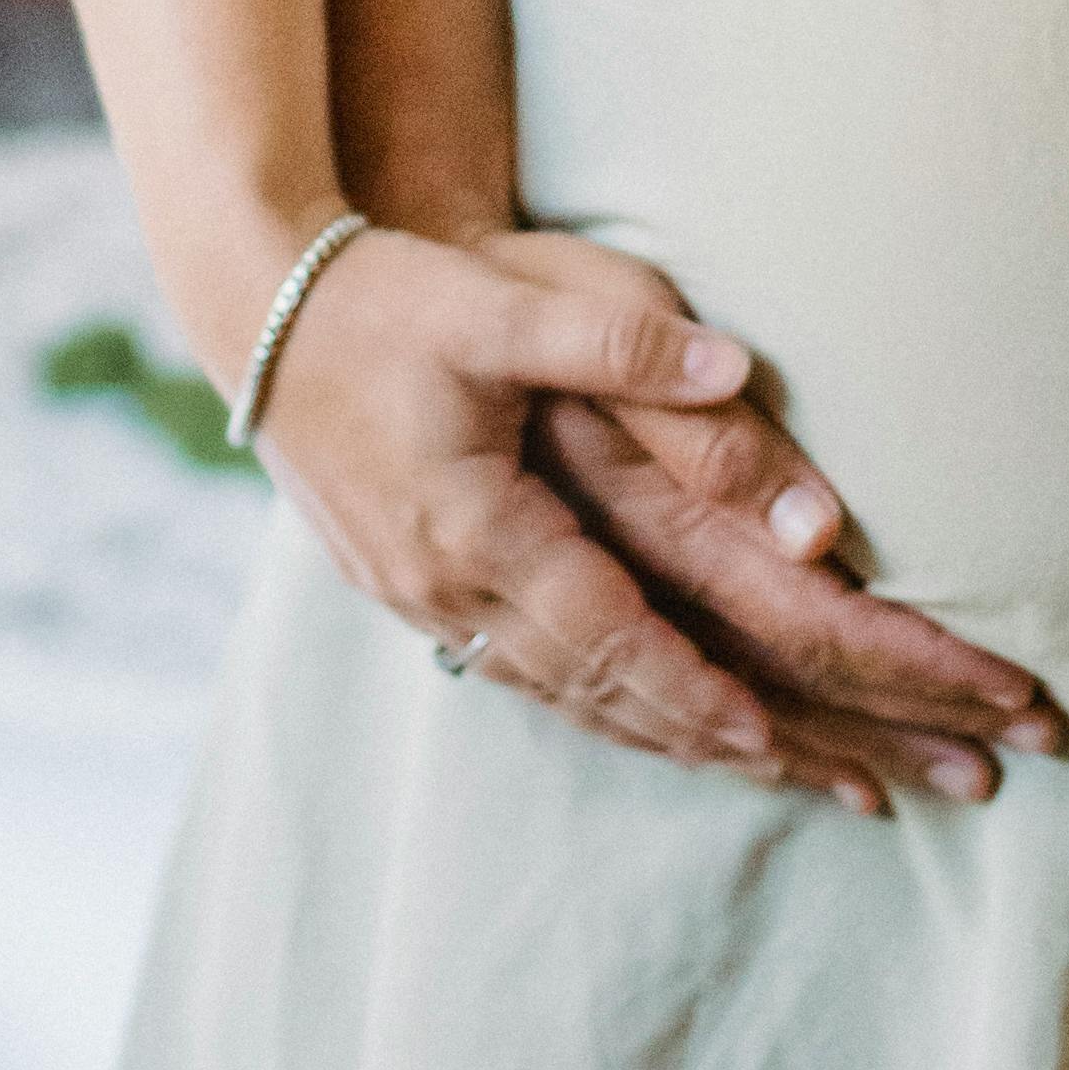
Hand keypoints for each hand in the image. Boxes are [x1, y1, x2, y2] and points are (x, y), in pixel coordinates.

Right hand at [254, 222, 1049, 811]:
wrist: (260, 307)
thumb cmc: (388, 296)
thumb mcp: (503, 308)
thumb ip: (622, 345)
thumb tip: (736, 368)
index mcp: (473, 527)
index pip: (603, 635)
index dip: (690, 690)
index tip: (771, 735)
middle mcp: (443, 583)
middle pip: (592, 689)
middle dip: (704, 736)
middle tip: (808, 772)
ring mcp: (417, 596)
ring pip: (554, 693)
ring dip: (652, 733)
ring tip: (751, 767)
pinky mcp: (404, 584)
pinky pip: (517, 670)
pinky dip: (591, 703)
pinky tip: (632, 718)